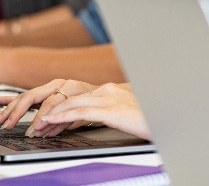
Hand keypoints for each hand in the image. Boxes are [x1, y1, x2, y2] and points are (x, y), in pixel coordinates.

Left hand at [0, 80, 149, 139]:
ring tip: (39, 123)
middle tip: (39, 120)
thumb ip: (113, 110)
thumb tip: (102, 117)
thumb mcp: (128, 111)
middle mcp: (109, 90)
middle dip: (54, 108)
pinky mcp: (110, 111)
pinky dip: (63, 117)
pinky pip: (81, 113)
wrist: (166, 119)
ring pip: (74, 103)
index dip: (63, 106)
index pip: (81, 96)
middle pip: (74, 97)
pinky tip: (51, 121)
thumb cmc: (149, 117)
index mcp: (113, 89)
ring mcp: (109, 99)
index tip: (51, 116)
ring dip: (54, 114)